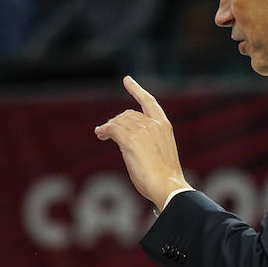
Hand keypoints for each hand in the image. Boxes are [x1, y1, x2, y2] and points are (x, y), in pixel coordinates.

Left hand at [94, 76, 191, 209]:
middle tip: (106, 130)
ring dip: (108, 127)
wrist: (168, 186)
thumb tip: (128, 142)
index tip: (127, 80)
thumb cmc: (165, 177)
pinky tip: (100, 134)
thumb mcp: (161, 152)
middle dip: (116, 121)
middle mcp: (153, 124)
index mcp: (164, 126)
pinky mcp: (130, 140)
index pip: (149, 102)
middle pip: (128, 114)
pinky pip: (111, 129)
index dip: (136, 90)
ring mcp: (142, 130)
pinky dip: (104, 130)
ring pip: (118, 121)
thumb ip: (149, 142)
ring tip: (101, 134)